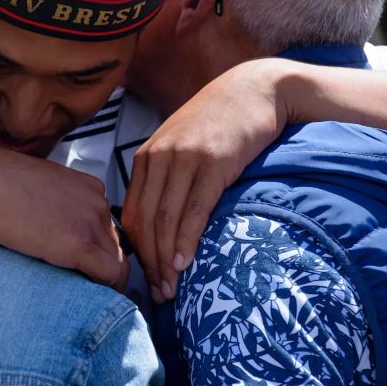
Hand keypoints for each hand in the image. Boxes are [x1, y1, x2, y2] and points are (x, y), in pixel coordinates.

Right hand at [0, 142, 128, 289]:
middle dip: (102, 269)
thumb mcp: (35, 190)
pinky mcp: (79, 244)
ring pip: (117, 264)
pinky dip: (103, 291)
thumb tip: (51, 234)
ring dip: (104, 283)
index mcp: (89, 188)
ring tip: (81, 297)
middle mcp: (98, 202)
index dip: (96, 251)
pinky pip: (109, 275)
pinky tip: (83, 298)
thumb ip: (54, 208)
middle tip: (82, 288)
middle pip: (116, 247)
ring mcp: (91, 222)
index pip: (108, 229)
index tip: (81, 268)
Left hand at [122, 59, 292, 301]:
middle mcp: (160, 157)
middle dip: (149, 263)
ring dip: (166, 259)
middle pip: (145, 221)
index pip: (131, 213)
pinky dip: (186, 239)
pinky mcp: (213, 162)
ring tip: (171, 289)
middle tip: (158, 295)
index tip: (145, 279)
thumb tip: (159, 223)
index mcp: (147, 157)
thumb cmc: (219, 122)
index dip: (136, 251)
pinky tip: (185, 262)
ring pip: (166, 219)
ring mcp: (185, 159)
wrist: (255, 90)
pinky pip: (194, 209)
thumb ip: (166, 177)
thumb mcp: (182, 145)